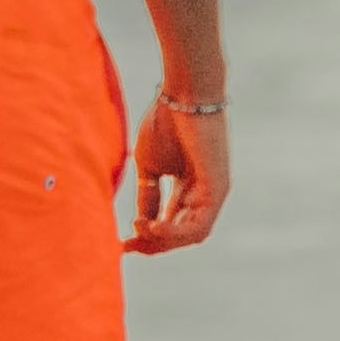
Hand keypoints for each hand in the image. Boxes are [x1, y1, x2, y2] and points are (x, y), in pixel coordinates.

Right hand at [124, 83, 229, 256]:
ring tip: (140, 231)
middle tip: (127, 246)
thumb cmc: (165, 121)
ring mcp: (214, 193)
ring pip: (192, 235)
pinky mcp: (218, 189)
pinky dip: (176, 232)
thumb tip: (140, 222)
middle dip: (154, 244)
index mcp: (188, 188)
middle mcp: (203, 194)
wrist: (183, 94)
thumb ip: (147, 195)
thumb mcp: (149, 166)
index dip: (147, 237)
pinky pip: (199, 224)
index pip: (170, 224)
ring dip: (164, 240)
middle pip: (181, 234)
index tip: (121, 244)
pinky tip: (153, 227)